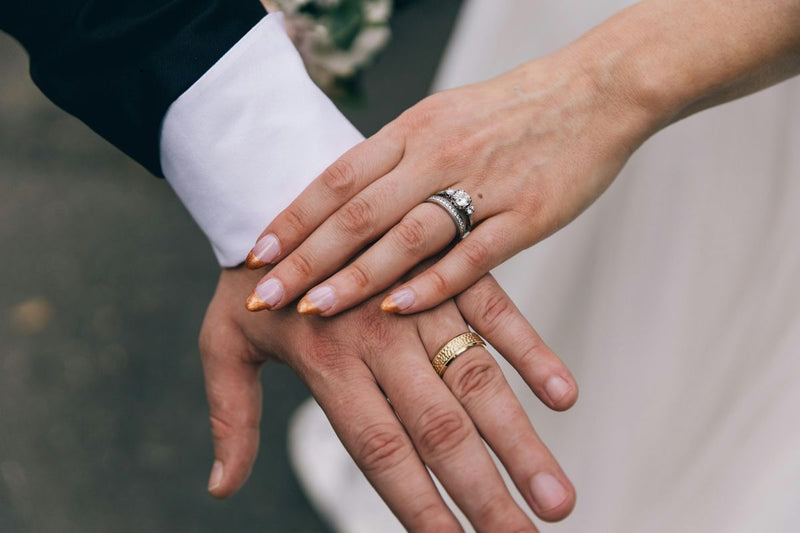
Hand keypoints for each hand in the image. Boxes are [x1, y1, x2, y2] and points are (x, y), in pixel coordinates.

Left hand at [201, 266, 577, 530]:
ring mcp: (419, 299)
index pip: (380, 451)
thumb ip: (229, 416)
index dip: (419, 508)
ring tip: (557, 499)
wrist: (274, 181)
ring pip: (476, 379)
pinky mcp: (448, 267)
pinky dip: (530, 352)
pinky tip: (564, 397)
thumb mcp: (222, 342)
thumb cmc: (247, 276)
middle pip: (439, 429)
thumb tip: (221, 488)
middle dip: (485, 494)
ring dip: (520, 441)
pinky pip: (495, 311)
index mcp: (326, 362)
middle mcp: (379, 337)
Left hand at [241, 47, 654, 315]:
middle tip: (262, 295)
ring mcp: (482, 185)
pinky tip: (397, 309)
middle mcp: (438, 155)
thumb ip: (399, 158)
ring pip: (405, 237)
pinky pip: (471, 256)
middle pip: (358, 213)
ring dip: (355, 277)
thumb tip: (351, 196)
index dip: (292, 218)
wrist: (595, 90)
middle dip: (305, 258)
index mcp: (413, 130)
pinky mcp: (524, 215)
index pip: (337, 178)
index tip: (254, 253)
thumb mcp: (444, 117)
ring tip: (314, 309)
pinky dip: (431, 285)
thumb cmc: (514, 109)